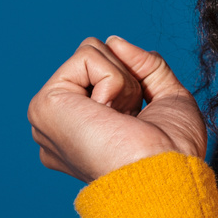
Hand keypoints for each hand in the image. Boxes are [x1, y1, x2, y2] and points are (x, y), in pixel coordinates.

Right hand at [28, 35, 206, 183]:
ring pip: (90, 52)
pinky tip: (109, 115)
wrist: (165, 176)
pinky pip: (88, 56)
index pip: (103, 74)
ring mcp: (48, 115)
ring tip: (121, 119)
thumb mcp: (168, 98)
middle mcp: (59, 125)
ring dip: (122, 82)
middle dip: (127, 79)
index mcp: (81, 130)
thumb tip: (115, 41)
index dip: (133, 86)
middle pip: (94, 58)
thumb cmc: (172, 153)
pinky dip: (114, 81)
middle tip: (131, 119)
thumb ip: (146, 66)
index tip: (138, 122)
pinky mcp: (45, 104)